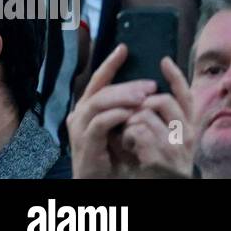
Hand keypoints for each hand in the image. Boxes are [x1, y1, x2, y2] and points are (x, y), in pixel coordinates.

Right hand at [67, 44, 155, 177]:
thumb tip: (149, 86)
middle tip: (150, 85)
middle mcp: (81, 115)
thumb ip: (130, 107)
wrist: (105, 182)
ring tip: (145, 96)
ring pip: (98, 103)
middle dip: (127, 85)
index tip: (124, 48)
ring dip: (123, 97)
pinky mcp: (84, 144)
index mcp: (91, 108)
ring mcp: (80, 129)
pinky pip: (99, 124)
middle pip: (102, 90)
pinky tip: (131, 114)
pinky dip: (116, 116)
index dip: (110, 63)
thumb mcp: (125, 125)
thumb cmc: (116, 153)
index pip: (99, 80)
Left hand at [117, 57, 194, 177]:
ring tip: (127, 141)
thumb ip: (164, 123)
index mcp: (189, 130)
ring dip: (128, 126)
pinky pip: (136, 133)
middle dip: (140, 106)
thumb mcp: (167, 145)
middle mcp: (187, 136)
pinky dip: (125, 139)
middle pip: (162, 100)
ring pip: (143, 116)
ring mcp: (174, 147)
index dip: (175, 76)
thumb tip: (149, 98)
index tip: (163, 60)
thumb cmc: (156, 173)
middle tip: (131, 120)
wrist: (159, 195)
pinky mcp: (159, 158)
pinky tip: (127, 150)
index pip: (186, 95)